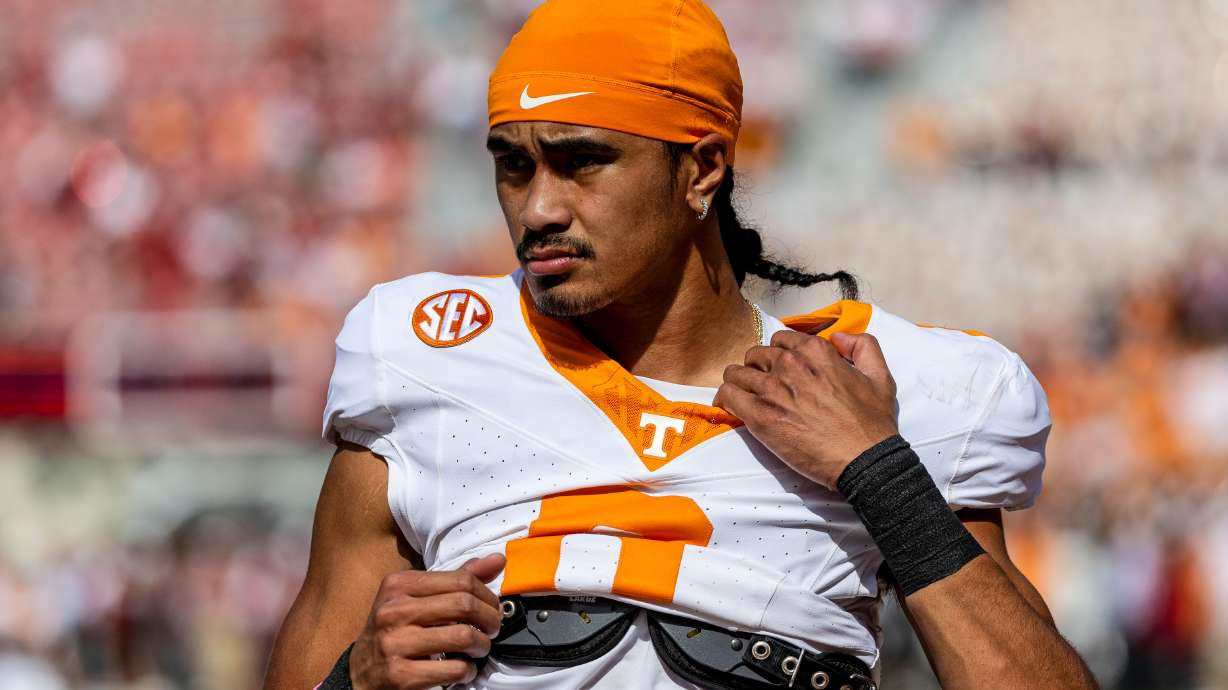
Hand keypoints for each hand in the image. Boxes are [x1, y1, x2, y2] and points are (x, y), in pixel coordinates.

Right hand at [349, 553, 505, 689]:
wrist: (359, 673)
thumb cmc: (395, 631)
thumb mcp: (416, 599)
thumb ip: (455, 580)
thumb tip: (497, 561)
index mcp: (399, 585)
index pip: (460, 579)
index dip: (487, 594)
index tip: (492, 606)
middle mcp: (394, 610)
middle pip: (465, 604)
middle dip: (490, 619)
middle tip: (492, 628)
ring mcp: (395, 643)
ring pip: (463, 637)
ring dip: (482, 646)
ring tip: (479, 649)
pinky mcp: (400, 675)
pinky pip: (453, 669)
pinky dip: (468, 670)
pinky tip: (464, 669)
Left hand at [714, 330, 898, 488]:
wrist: (862, 460)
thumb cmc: (871, 423)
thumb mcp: (880, 376)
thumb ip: (863, 346)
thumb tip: (838, 337)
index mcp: (816, 352)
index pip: (781, 339)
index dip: (779, 353)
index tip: (780, 368)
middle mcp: (791, 365)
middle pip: (756, 354)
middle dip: (758, 367)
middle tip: (762, 384)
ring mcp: (772, 389)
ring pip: (737, 372)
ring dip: (739, 381)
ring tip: (744, 394)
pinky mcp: (759, 415)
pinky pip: (728, 395)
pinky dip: (726, 398)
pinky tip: (731, 405)